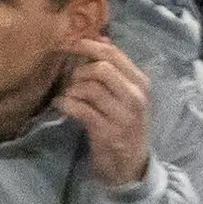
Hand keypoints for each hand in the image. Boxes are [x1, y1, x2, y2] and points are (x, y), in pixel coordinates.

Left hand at [49, 33, 153, 187]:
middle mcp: (135, 97)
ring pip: (89, 88)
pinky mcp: (107, 133)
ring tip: (69, 96)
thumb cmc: (126, 126)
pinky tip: (61, 105)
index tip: (69, 42)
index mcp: (141, 83)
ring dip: (72, 90)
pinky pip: (80, 109)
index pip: (114, 53)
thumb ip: (116, 69)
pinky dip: (66, 104)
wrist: (131, 167)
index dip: (88, 44)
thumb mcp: (128, 96)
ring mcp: (122, 116)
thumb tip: (100, 37)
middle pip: (102, 68)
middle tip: (71, 79)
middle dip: (80, 70)